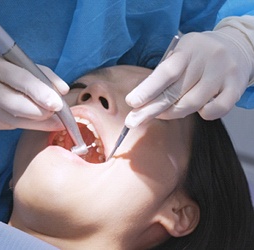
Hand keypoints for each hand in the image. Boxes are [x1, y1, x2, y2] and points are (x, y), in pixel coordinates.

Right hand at [0, 49, 68, 129]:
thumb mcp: (8, 60)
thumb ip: (38, 72)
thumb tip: (63, 90)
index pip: (21, 80)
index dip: (41, 93)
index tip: (59, 103)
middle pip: (19, 106)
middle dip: (43, 113)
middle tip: (59, 115)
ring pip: (16, 122)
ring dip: (38, 122)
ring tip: (53, 121)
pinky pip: (9, 126)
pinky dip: (24, 123)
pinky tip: (31, 119)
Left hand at [125, 21, 253, 127]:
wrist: (238, 47)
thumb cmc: (198, 55)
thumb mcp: (180, 54)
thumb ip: (164, 73)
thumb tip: (141, 101)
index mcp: (189, 48)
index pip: (166, 72)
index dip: (147, 89)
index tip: (131, 102)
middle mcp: (208, 60)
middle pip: (176, 92)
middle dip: (150, 109)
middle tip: (132, 121)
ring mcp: (223, 74)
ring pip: (192, 104)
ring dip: (172, 113)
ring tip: (161, 113)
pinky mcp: (236, 88)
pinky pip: (215, 111)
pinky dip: (202, 114)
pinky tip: (197, 108)